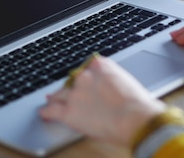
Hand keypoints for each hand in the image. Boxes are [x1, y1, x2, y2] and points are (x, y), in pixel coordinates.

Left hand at [39, 55, 165, 145]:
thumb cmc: (138, 105)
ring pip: (59, 95)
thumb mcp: (127, 82)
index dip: (84, 78)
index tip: (84, 83)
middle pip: (71, 81)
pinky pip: (51, 110)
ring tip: (53, 102)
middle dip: (72, 89)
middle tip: (75, 97)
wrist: (136, 118)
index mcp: (100, 65)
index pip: (86, 68)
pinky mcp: (69, 111)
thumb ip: (111, 80)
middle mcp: (85, 75)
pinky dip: (46, 112)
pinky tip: (44, 112)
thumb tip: (107, 89)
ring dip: (58, 99)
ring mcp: (75, 93)